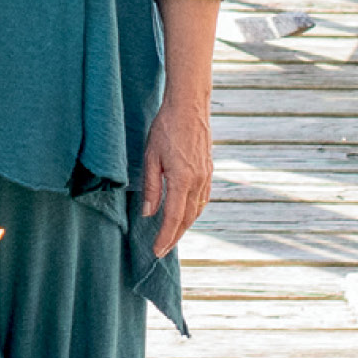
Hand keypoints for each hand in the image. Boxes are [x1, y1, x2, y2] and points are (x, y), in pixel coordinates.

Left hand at [140, 82, 213, 256]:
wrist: (189, 106)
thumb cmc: (166, 128)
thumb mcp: (151, 156)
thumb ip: (151, 187)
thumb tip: (148, 213)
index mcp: (182, 179)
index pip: (173, 218)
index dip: (165, 238)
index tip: (156, 252)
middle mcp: (198, 181)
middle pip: (187, 219)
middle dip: (174, 237)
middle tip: (161, 250)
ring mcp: (206, 176)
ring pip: (197, 210)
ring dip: (184, 226)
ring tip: (172, 236)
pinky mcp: (209, 170)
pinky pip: (203, 199)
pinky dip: (193, 212)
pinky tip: (186, 214)